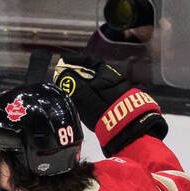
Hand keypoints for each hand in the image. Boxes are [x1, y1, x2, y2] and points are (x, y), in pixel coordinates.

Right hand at [52, 55, 166, 155]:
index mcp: (107, 73)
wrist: (128, 128)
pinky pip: (102, 96)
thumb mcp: (84, 94)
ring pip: (98, 86)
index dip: (75, 61)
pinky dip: (92, 97)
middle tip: (66, 79)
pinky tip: (86, 105)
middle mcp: (115, 80)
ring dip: (85, 87)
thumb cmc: (104, 109)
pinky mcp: (120, 105)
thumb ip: (71, 83)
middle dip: (79, 75)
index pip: (89, 62)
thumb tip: (62, 74)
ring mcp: (119, 93)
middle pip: (94, 74)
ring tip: (74, 93)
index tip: (64, 62)